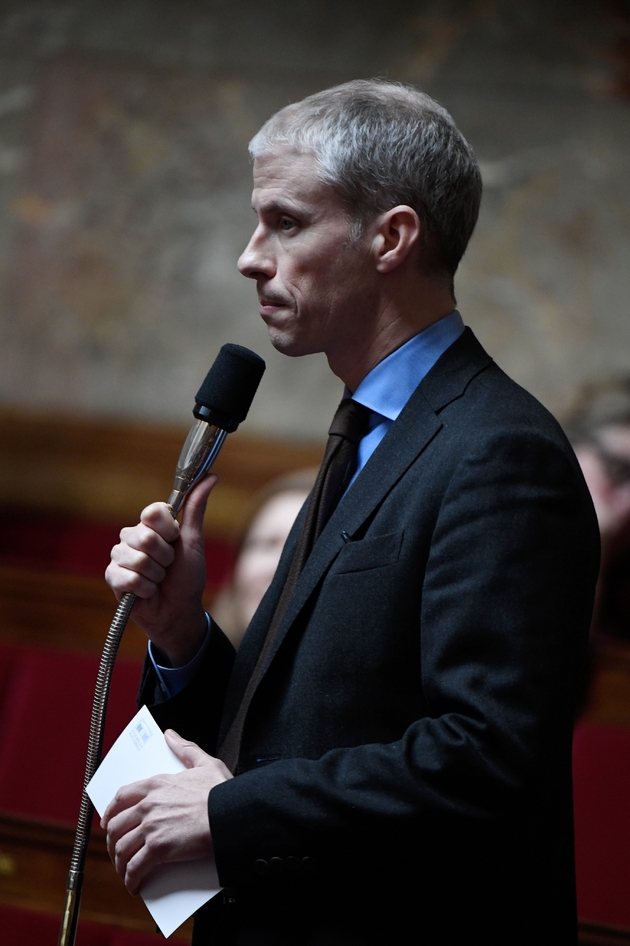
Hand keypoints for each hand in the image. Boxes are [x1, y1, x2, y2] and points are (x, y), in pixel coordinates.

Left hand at [101, 730, 231, 895]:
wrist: (230, 816)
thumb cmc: (222, 793)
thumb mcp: (204, 763)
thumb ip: (184, 749)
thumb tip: (170, 736)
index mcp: (157, 784)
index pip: (122, 797)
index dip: (111, 812)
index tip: (108, 821)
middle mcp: (148, 804)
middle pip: (116, 825)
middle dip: (112, 841)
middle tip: (116, 851)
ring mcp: (151, 826)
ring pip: (121, 847)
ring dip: (119, 863)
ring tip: (125, 871)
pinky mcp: (158, 848)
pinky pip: (135, 867)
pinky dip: (130, 878)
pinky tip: (134, 884)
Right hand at [105, 474, 217, 663]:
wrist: (179, 610)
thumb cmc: (187, 576)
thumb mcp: (194, 540)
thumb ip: (196, 508)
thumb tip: (211, 476)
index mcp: (151, 525)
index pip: (153, 511)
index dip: (168, 529)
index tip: (175, 540)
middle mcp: (132, 536)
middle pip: (146, 537)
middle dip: (166, 557)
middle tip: (168, 566)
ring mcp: (120, 556)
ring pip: (139, 559)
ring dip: (157, 575)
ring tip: (158, 580)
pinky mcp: (112, 576)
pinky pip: (129, 577)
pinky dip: (146, 588)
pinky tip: (147, 591)